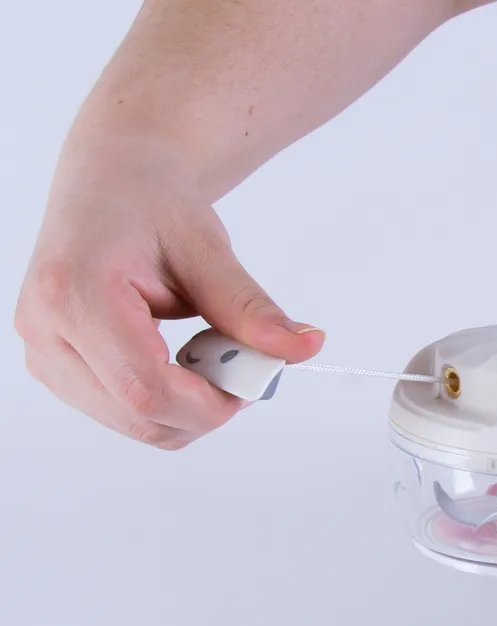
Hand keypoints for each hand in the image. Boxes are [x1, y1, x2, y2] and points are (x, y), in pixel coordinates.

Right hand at [14, 137, 323, 449]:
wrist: (110, 184)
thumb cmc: (150, 204)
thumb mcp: (207, 250)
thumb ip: (250, 309)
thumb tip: (305, 346)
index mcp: (73, 293)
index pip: (145, 388)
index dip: (210, 403)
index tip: (253, 383)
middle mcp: (45, 332)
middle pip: (140, 416)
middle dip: (206, 408)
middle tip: (242, 365)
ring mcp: (43, 356)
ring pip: (134, 424)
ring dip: (188, 406)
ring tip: (207, 349)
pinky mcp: (54, 368)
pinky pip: (123, 413)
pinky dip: (167, 401)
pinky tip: (178, 358)